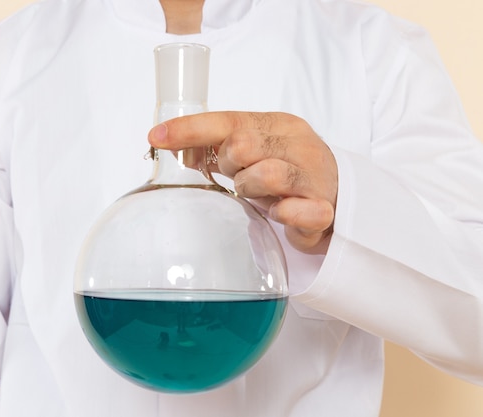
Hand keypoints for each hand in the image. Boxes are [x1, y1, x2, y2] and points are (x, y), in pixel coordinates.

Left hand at [148, 111, 337, 253]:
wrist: (340, 195)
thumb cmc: (287, 170)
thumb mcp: (256, 151)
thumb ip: (220, 146)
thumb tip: (169, 143)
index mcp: (277, 125)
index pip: (228, 120)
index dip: (190, 129)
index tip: (157, 137)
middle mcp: (297, 144)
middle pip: (243, 145)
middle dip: (228, 164)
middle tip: (236, 175)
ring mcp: (313, 176)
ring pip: (268, 174)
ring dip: (251, 188)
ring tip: (258, 195)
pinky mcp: (323, 209)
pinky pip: (298, 211)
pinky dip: (283, 214)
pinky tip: (280, 214)